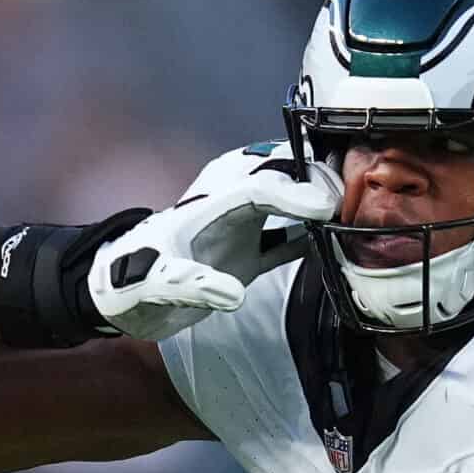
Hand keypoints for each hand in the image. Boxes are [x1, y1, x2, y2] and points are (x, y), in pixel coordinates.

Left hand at [88, 142, 338, 339]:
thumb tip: (232, 294)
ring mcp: (240, 228)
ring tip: (353, 212)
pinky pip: (288, 238)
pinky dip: (311, 237)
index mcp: (207, 204)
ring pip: (288, 198)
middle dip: (315, 180)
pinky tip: (337, 242)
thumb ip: (187, 285)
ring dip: (317, 201)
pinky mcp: (247, 254)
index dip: (293, 191)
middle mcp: (227, 207)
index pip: (258, 184)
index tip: (325, 206)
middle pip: (279, 176)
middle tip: (351, 199)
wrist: (120, 296)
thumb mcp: (152, 283)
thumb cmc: (130, 281)